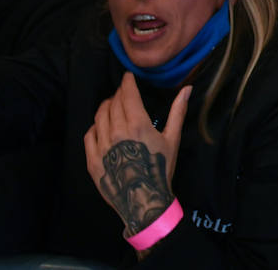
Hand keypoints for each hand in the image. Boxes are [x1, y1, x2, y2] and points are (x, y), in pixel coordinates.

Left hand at [84, 74, 190, 238]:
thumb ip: (177, 111)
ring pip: (99, 116)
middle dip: (119, 93)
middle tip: (123, 92)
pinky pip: (89, 134)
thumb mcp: (172, 139)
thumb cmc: (161, 168)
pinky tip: (102, 126)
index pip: (128, 94)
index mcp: (138, 124)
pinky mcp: (92, 159)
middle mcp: (117, 131)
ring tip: (113, 106)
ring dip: (106, 106)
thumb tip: (187, 88)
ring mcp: (102, 145)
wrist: (144, 200)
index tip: (128, 76)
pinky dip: (95, 125)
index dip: (127, 82)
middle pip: (113, 102)